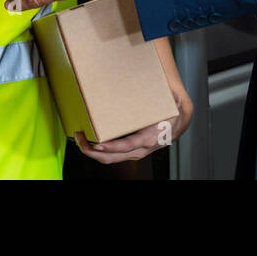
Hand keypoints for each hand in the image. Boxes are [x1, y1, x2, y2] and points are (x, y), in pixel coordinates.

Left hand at [73, 79, 192, 163]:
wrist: (177, 125)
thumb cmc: (171, 114)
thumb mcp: (173, 107)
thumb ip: (174, 102)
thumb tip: (176, 97)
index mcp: (148, 139)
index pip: (126, 146)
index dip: (111, 147)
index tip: (98, 144)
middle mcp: (139, 150)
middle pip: (112, 157)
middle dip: (93, 151)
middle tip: (79, 138)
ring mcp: (133, 153)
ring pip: (109, 158)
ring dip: (92, 151)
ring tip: (79, 138)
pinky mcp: (128, 151)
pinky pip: (111, 155)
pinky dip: (97, 150)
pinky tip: (88, 140)